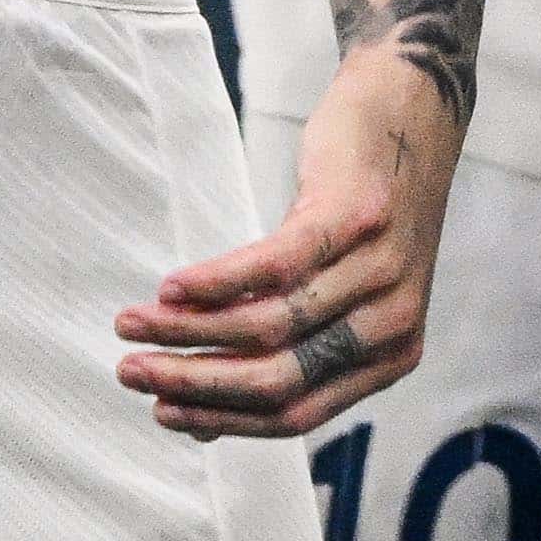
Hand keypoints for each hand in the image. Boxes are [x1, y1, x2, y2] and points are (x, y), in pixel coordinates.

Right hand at [125, 42, 452, 437]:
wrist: (411, 115)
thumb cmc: (357, 213)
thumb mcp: (333, 291)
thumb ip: (281, 351)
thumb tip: (199, 425)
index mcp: (391, 356)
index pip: (295, 414)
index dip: (221, 417)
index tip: (160, 411)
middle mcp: (393, 323)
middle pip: (276, 379)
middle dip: (192, 382)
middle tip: (129, 372)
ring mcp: (381, 270)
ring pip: (265, 325)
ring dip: (185, 330)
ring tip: (132, 324)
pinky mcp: (356, 217)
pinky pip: (272, 266)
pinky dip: (213, 282)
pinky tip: (170, 287)